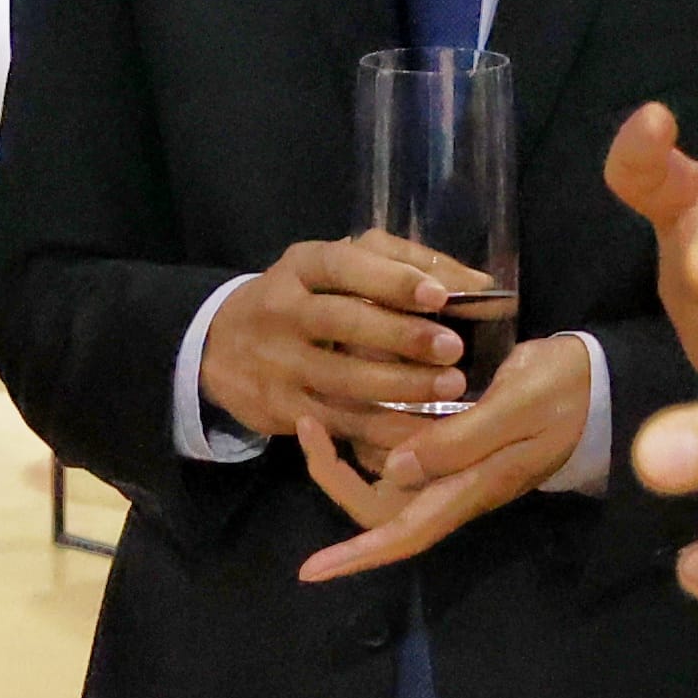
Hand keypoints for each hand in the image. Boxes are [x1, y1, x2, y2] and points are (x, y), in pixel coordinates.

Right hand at [201, 234, 481, 456]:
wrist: (221, 347)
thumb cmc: (304, 299)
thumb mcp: (337, 268)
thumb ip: (403, 265)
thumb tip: (477, 284)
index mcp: (301, 266)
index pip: (342, 265)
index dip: (391, 280)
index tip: (438, 295)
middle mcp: (282, 311)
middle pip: (340, 322)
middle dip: (400, 336)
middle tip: (453, 348)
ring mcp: (279, 363)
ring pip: (341, 379)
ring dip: (399, 387)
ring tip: (449, 388)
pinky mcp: (283, 409)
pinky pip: (340, 423)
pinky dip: (385, 430)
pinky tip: (425, 432)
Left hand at [294, 331, 593, 581]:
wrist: (598, 381)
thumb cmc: (561, 393)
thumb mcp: (516, 406)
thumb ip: (459, 439)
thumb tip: (393, 470)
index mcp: (469, 489)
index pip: (404, 535)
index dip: (357, 556)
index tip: (310, 571)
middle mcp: (454, 488)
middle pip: (380, 507)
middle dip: (334, 474)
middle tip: (309, 423)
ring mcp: (454, 469)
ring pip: (384, 478)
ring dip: (349, 450)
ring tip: (322, 407)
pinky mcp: (456, 444)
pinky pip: (401, 449)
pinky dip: (373, 429)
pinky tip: (359, 396)